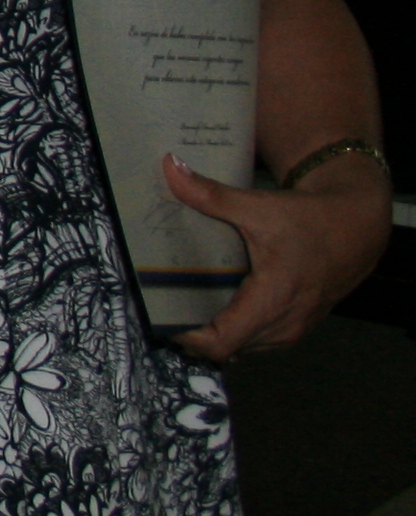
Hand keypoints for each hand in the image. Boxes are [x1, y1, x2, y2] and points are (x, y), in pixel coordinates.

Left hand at [163, 151, 390, 361]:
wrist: (355, 228)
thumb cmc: (308, 219)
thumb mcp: (258, 206)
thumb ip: (211, 194)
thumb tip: (170, 167)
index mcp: (273, 300)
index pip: (222, 342)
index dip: (187, 335)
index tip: (161, 313)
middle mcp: (284, 324)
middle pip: (226, 348)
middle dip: (192, 332)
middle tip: (162, 304)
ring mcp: (293, 330)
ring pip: (242, 347)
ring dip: (213, 332)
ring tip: (182, 303)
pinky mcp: (296, 327)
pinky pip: (256, 340)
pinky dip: (234, 328)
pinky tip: (214, 304)